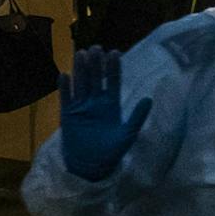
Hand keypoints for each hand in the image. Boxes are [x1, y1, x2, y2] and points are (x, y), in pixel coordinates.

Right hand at [59, 46, 153, 181]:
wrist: (91, 167)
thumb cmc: (111, 152)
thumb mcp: (127, 135)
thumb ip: (137, 117)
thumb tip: (150, 98)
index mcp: (111, 105)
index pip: (112, 82)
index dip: (113, 68)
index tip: (114, 53)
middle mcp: (95, 103)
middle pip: (95, 78)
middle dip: (96, 64)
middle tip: (96, 48)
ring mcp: (81, 107)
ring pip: (80, 84)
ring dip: (80, 69)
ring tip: (81, 54)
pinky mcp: (67, 115)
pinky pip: (65, 98)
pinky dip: (64, 87)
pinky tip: (65, 75)